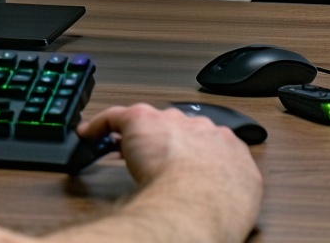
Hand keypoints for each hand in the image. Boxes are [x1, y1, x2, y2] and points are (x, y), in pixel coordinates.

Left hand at [77, 103, 261, 240]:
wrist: (198, 204)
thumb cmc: (218, 212)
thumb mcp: (240, 203)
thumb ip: (230, 193)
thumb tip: (215, 203)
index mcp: (232, 148)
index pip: (208, 142)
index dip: (189, 154)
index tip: (179, 164)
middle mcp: (202, 127)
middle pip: (178, 128)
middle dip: (165, 143)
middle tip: (151, 162)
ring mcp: (171, 121)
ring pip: (148, 122)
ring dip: (137, 136)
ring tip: (121, 150)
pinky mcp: (141, 119)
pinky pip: (114, 117)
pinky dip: (100, 124)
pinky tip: (89, 133)